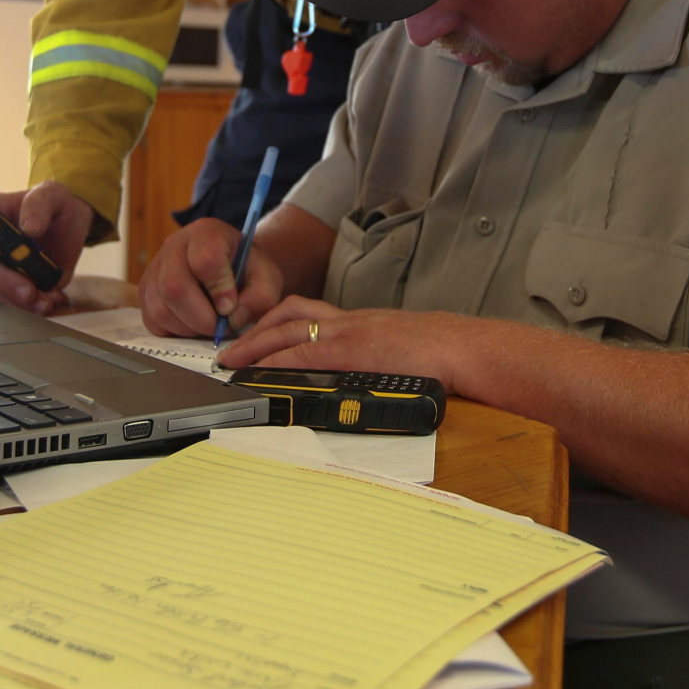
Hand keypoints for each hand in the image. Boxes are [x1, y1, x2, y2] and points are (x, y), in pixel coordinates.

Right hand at [0, 180, 92, 314]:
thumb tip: (30, 228)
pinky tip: (48, 300)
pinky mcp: (7, 284)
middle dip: (0, 279)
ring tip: (45, 299)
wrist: (71, 232)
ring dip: (15, 298)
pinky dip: (27, 305)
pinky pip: (7, 300)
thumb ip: (40, 204)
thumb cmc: (56, 207)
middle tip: (28, 289)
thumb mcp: (54, 195)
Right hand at [140, 218, 286, 338]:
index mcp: (207, 232)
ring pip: (159, 308)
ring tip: (208, 325)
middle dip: (201, 318)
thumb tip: (234, 318)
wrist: (232, 268)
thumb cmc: (248, 271)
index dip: (218, 289)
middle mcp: (175, 244)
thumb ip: (260, 297)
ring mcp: (155, 267)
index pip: (204, 260)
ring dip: (187, 328)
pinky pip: (151, 319)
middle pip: (174, 287)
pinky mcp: (145, 290)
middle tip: (220, 327)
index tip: (230, 307)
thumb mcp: (267, 278)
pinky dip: (173, 331)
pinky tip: (193, 324)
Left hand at [218, 297, 474, 388]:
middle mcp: (346, 320)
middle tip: (230, 350)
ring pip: (287, 330)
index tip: (255, 336)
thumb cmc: (436, 352)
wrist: (458, 347)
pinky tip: (259, 373)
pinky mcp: (349, 351)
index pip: (305, 313)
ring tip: (234, 361)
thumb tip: (359, 375)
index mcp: (356, 321)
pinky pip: (301, 355)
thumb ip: (372, 356)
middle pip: (287, 315)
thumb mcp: (395, 348)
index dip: (274, 323)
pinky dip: (275, 362)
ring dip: (255, 344)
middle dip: (254, 332)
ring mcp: (346, 333)